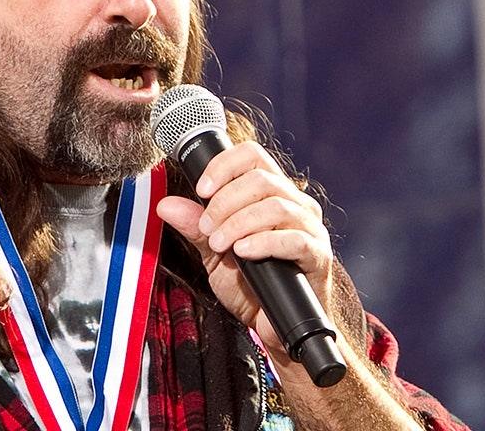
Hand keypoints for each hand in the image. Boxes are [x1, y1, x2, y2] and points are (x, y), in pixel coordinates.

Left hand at [154, 141, 334, 372]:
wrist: (272, 328)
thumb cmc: (250, 287)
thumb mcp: (214, 254)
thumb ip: (196, 228)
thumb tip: (167, 205)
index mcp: (273, 194)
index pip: (252, 156)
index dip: (224, 166)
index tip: (201, 189)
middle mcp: (296, 205)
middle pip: (261, 178)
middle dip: (225, 202)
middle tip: (207, 228)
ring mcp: (310, 229)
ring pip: (275, 206)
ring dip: (238, 223)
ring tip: (220, 244)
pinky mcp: (317, 256)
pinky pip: (292, 239)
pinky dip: (261, 242)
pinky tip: (242, 252)